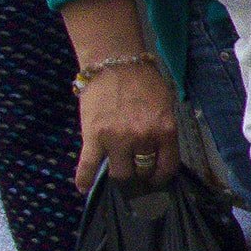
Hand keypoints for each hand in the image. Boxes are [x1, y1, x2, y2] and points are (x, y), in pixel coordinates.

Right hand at [75, 59, 181, 192]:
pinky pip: (87, 166)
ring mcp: (116, 140)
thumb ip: (163, 130)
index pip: (167, 166)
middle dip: (140, 173)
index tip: (156, 179)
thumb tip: (159, 152)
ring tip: (118, 172)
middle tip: (136, 172)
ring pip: (119, 173)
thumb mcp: (165, 106)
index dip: (161, 176)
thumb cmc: (144, 81)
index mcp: (164, 131)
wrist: (115, 63)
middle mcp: (142, 139)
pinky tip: (84, 188)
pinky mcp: (93, 137)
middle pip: (142, 171)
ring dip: (120, 174)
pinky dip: (84, 179)